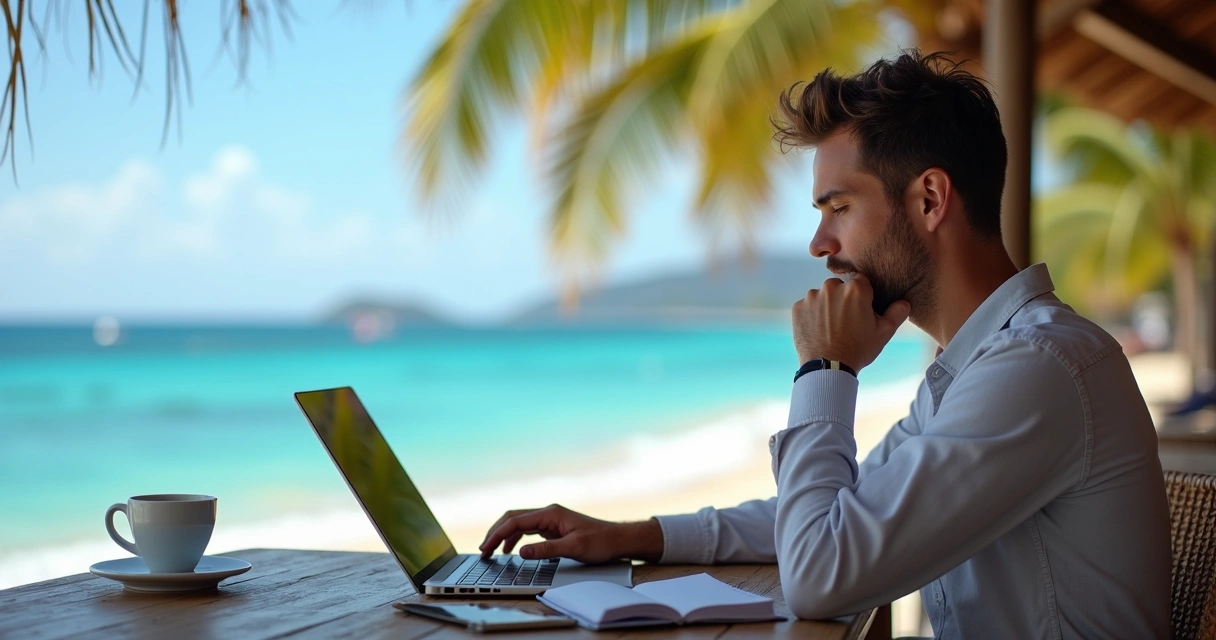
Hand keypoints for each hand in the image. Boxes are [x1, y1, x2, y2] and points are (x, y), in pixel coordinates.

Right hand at [478, 504, 662, 563]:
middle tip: (483, 549)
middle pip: (513, 518)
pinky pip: (527, 530)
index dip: (497, 534)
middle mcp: (548, 513)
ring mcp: (550, 519)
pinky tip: (510, 550)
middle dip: (495, 532)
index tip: (485, 547)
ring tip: (491, 551)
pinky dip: (515, 538)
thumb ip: (546, 550)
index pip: (515, 521)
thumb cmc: (600, 541)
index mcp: (550, 513)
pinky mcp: (553, 528)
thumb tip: (521, 552)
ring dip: (503, 535)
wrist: (617, 540)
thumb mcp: (573, 547)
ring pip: (519, 523)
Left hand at [791, 274, 910, 371]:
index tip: (861, 311)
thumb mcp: (884, 332)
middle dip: (843, 299)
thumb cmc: (858, 349)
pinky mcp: (798, 308)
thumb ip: (897, 313)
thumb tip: (904, 302)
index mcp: (855, 289)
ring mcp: (812, 297)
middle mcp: (832, 287)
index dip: (863, 296)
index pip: (861, 282)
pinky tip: (818, 330)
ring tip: (831, 328)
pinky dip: (812, 315)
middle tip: (846, 322)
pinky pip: (807, 306)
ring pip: (822, 296)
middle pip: (840, 287)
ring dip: (826, 306)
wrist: (828, 368)